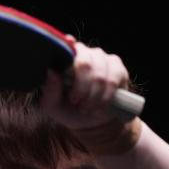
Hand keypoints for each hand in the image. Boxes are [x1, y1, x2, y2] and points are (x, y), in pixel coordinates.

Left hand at [39, 35, 140, 154]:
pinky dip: (105, 98)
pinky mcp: (118, 69)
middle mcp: (85, 52)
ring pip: (100, 75)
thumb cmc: (66, 109)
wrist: (89, 121)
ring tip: (86, 108)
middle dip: (81, 88)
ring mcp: (103, 59)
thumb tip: (51, 71)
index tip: (67, 62)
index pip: (67, 47)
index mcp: (65, 57)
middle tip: (75, 102)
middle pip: (85, 63)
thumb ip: (50, 89)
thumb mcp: (52, 104)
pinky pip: (113, 81)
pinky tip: (99, 107)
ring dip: (93, 96)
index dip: (68, 52)